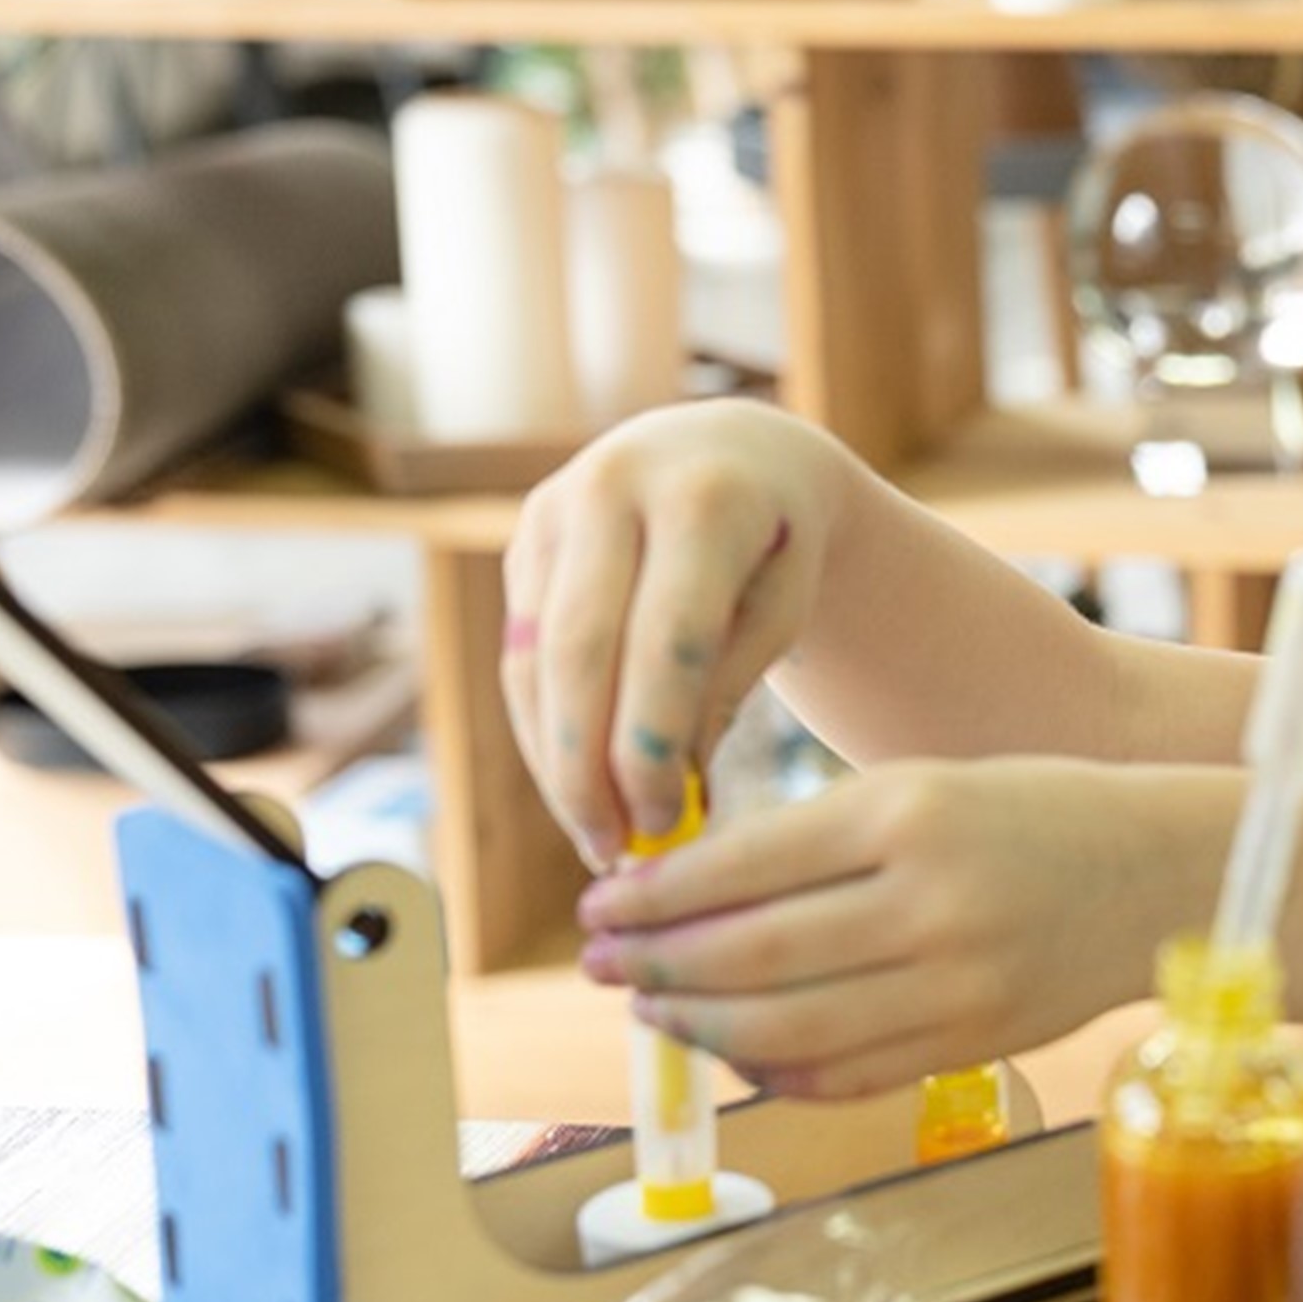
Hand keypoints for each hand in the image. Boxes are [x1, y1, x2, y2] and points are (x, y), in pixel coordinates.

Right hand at [502, 401, 859, 867]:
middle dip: (588, 765)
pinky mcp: (526, 536)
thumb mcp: (783, 606)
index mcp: (704, 497)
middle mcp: (615, 487)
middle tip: (614, 851)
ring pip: (534, 657)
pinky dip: (542, 728)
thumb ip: (726, 688)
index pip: (667, 636)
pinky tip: (573, 788)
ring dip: (555, 760)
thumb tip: (668, 794)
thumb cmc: (778, 545)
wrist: (736, 451)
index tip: (666, 824)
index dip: (654, 739)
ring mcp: (556, 507)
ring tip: (597, 838)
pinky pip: (519, 650)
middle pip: (580, 650)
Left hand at [570, 757, 1194, 1097]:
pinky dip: (774, 1072)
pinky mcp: (972, 1041)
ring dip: (700, 1027)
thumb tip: (684, 900)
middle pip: (751, 954)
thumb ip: (813, 840)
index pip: (742, 867)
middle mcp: (929, 901)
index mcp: (908, 812)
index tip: (598, 908)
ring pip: (787, 1027)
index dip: (654, 899)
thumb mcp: (923, 786)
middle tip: (599, 967)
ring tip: (654, 1012)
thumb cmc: (1032, 813)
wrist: (1161, 873)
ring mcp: (955, 982)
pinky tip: (736, 1053)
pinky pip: (845, 1073)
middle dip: (655, 967)